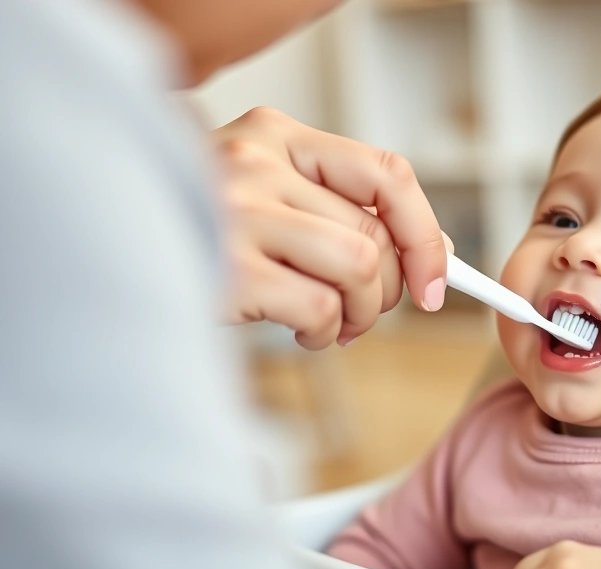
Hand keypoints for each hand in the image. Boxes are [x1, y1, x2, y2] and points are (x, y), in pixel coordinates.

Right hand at [212, 107, 451, 348]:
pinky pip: (320, 306)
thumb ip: (336, 209)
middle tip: (363, 313)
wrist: (97, 268)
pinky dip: (323, 333)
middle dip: (388, 290)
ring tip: (332, 325)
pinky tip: (300, 331)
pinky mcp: (226, 268)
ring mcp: (237, 210)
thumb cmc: (195, 240)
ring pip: (359, 266)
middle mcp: (255, 160)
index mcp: (273, 133)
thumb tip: (434, 249)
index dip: (424, 234)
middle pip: (376, 232)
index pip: (387, 173)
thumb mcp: (261, 199)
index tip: (434, 279)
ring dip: (361, 313)